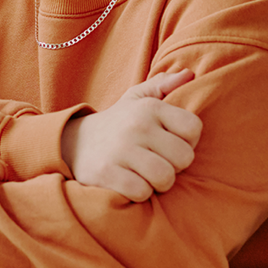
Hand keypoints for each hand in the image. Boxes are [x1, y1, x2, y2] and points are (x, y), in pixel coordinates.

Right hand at [60, 70, 201, 201]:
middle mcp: (137, 125)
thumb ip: (164, 85)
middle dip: (175, 166)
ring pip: (165, 178)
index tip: (172, 143)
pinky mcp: (106, 172)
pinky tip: (130, 183)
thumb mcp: (137, 98)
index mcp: (150, 107)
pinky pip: (141, 192)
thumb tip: (190, 74)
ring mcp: (120, 149)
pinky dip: (139, 193)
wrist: (73, 142)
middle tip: (159, 162)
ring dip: (159, 183)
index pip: (194, 128)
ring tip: (147, 175)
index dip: (188, 141)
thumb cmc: (119, 123)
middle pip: (184, 158)